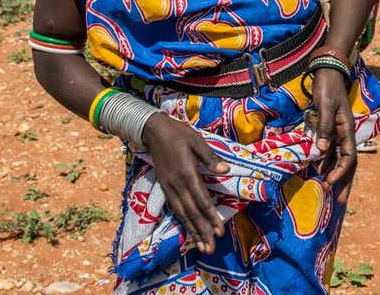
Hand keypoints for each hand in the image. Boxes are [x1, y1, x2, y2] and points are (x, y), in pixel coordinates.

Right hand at [142, 114, 227, 252]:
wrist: (153, 131)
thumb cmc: (178, 134)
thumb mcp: (197, 140)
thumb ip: (210, 157)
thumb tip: (226, 171)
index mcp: (188, 173)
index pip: (202, 200)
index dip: (211, 217)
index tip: (220, 231)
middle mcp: (178, 184)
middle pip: (192, 213)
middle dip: (203, 231)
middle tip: (211, 248)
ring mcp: (169, 187)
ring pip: (182, 214)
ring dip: (192, 231)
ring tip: (201, 246)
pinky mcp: (165, 187)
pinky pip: (174, 209)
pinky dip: (182, 222)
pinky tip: (188, 230)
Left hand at [309, 68, 356, 194]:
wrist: (326, 72)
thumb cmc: (328, 87)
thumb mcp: (326, 106)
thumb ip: (325, 127)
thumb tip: (322, 150)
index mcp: (348, 129)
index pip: (349, 157)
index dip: (340, 172)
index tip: (328, 182)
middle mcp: (345, 134)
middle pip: (348, 163)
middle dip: (344, 182)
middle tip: (339, 201)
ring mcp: (338, 132)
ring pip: (339, 159)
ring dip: (334, 174)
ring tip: (327, 190)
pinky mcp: (329, 129)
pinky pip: (330, 150)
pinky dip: (326, 162)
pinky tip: (319, 171)